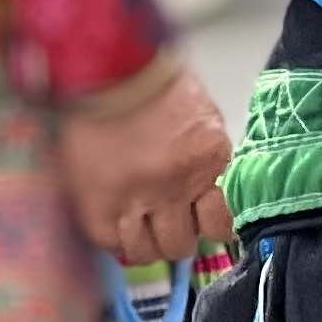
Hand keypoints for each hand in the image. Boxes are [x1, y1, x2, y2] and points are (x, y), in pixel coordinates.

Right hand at [56, 58, 234, 265]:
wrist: (108, 69)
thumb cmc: (158, 87)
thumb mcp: (202, 120)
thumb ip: (207, 161)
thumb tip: (210, 195)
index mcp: (208, 161)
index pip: (222, 224)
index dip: (213, 226)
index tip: (204, 221)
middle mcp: (176, 186)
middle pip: (183, 244)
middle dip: (179, 234)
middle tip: (169, 218)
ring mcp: (136, 200)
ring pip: (148, 252)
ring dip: (147, 240)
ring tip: (141, 221)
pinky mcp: (99, 207)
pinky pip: (113, 244)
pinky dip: (117, 236)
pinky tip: (118, 219)